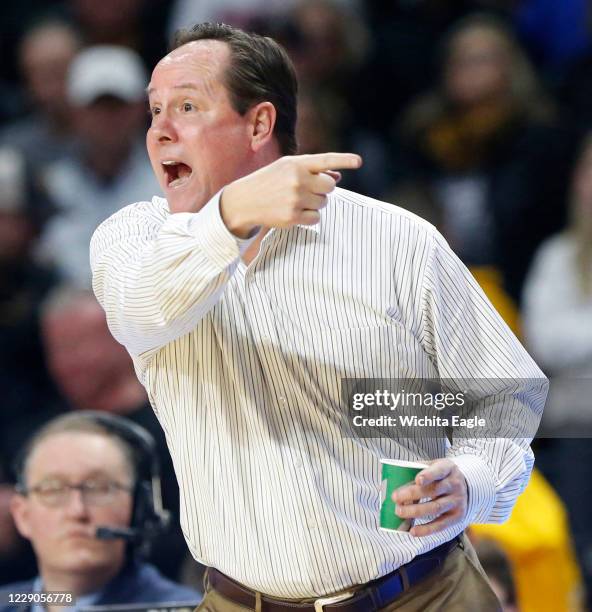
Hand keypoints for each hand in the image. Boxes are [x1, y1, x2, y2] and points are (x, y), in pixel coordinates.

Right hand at [220, 153, 361, 237]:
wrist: (244, 200)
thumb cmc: (269, 181)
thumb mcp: (287, 169)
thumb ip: (313, 171)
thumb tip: (337, 176)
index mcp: (296, 163)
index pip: (325, 160)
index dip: (344, 160)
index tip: (359, 162)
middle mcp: (297, 179)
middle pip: (329, 186)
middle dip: (323, 189)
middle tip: (308, 190)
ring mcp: (295, 199)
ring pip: (323, 203)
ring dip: (315, 203)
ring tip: (296, 200)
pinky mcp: (293, 216)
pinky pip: (316, 218)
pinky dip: (310, 217)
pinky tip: (295, 212)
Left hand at [391, 459, 467, 536]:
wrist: (466, 485)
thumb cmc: (441, 475)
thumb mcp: (433, 466)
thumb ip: (417, 470)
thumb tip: (390, 480)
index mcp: (447, 468)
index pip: (438, 471)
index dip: (428, 475)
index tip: (417, 480)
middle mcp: (454, 484)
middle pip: (433, 491)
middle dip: (412, 495)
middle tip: (395, 497)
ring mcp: (457, 501)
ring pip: (435, 508)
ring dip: (415, 511)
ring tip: (399, 512)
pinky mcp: (457, 516)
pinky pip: (441, 524)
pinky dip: (426, 529)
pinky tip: (413, 531)